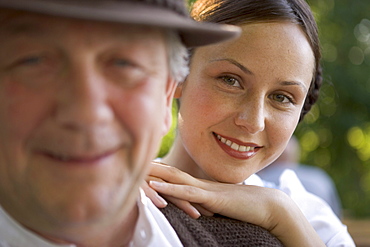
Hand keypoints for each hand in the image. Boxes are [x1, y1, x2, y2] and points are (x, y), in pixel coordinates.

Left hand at [146, 162, 324, 246]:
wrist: (268, 206)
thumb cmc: (246, 208)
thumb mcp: (221, 208)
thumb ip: (208, 207)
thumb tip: (197, 212)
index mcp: (202, 186)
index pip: (176, 176)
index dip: (160, 171)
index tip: (143, 166)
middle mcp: (201, 184)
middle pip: (171, 172)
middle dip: (153, 168)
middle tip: (133, 161)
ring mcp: (206, 189)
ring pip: (175, 179)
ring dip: (155, 175)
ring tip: (137, 168)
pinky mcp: (212, 199)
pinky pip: (187, 192)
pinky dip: (170, 189)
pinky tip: (155, 187)